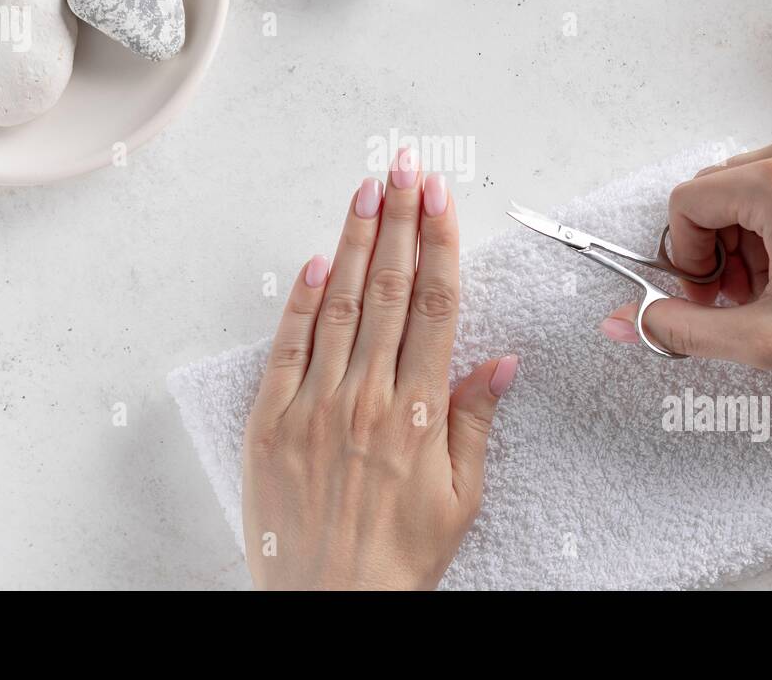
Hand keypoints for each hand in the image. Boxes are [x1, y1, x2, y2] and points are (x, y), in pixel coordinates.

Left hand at [242, 148, 518, 589]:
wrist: (331, 605)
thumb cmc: (400, 557)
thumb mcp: (462, 499)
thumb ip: (477, 422)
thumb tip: (501, 361)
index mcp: (422, 412)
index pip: (438, 306)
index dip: (440, 244)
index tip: (441, 198)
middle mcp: (370, 397)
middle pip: (391, 289)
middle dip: (399, 220)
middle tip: (404, 167)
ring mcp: (316, 405)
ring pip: (341, 305)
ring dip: (356, 242)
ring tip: (366, 190)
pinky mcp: (271, 421)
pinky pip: (288, 348)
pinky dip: (301, 302)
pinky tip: (316, 260)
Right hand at [601, 127, 771, 429]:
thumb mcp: (763, 337)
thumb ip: (680, 329)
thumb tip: (622, 323)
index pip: (687, 203)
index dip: (685, 256)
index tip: (707, 296)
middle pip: (711, 193)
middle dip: (712, 251)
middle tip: (739, 299)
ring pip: (738, 190)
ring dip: (738, 242)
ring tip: (769, 290)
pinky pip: (770, 186)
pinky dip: (765, 229)